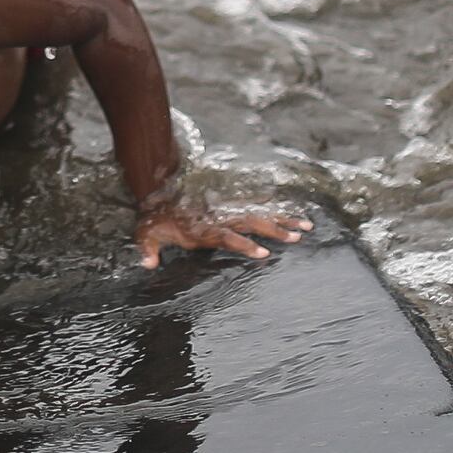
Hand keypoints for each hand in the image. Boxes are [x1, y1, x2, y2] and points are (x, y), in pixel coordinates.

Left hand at [135, 194, 305, 270]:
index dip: (245, 246)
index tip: (264, 253)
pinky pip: (257, 207)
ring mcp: (227, 210)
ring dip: (283, 220)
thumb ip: (148, 250)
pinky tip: (294, 213)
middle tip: (298, 237)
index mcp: (204, 229)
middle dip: (276, 230)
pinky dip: (276, 209)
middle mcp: (220, 218)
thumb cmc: (155, 218)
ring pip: (260, 214)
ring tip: (306, 226)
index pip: (229, 238)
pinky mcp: (230, 206)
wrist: (157, 187)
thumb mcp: (146, 234)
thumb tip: (147, 265)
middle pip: (253, 223)